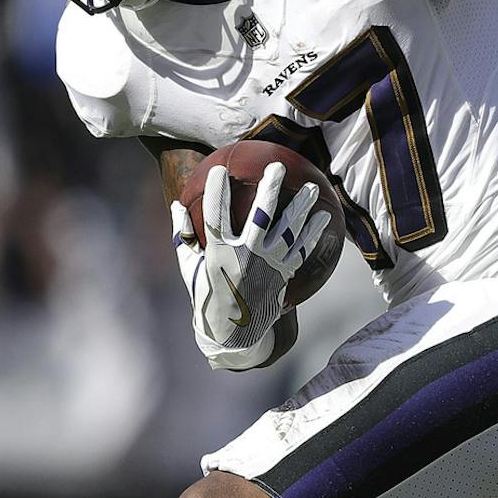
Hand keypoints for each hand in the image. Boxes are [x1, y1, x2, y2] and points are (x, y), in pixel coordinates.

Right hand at [171, 162, 329, 370]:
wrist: (234, 330)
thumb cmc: (207, 293)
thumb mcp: (189, 267)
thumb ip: (183, 236)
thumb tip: (175, 206)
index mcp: (218, 254)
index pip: (215, 217)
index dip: (216, 193)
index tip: (219, 170)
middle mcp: (245, 258)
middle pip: (260, 216)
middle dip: (269, 188)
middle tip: (277, 167)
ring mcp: (268, 266)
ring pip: (288, 230)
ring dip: (301, 207)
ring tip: (311, 187)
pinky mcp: (284, 275)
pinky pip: (302, 250)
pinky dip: (313, 233)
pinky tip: (322, 217)